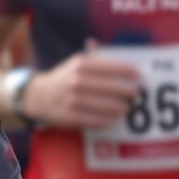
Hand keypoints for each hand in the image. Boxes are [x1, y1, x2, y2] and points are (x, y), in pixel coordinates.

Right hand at [21, 53, 139, 131]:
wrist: (38, 96)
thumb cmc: (65, 78)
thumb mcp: (77, 62)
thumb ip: (99, 58)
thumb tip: (124, 62)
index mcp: (81, 64)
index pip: (112, 67)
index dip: (128, 72)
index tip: (139, 76)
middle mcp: (77, 81)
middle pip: (112, 88)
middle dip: (128, 92)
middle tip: (136, 95)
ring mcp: (74, 100)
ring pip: (107, 106)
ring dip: (121, 108)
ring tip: (128, 108)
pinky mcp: (72, 117)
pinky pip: (97, 120)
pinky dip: (109, 120)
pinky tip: (115, 118)